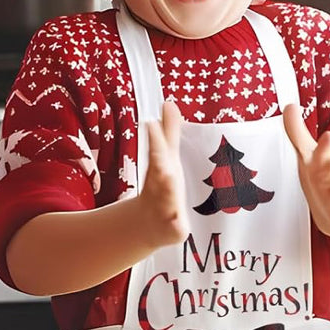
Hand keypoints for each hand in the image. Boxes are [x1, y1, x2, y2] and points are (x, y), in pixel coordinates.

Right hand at [136, 101, 188, 250]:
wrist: (150, 225)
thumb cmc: (162, 186)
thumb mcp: (167, 158)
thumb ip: (169, 132)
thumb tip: (169, 102)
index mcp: (160, 168)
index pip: (157, 151)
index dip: (154, 138)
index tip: (149, 121)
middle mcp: (160, 186)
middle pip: (159, 174)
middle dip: (159, 163)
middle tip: (161, 152)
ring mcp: (165, 207)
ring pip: (166, 199)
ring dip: (167, 190)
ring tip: (169, 176)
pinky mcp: (174, 227)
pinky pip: (175, 227)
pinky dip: (176, 226)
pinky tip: (180, 225)